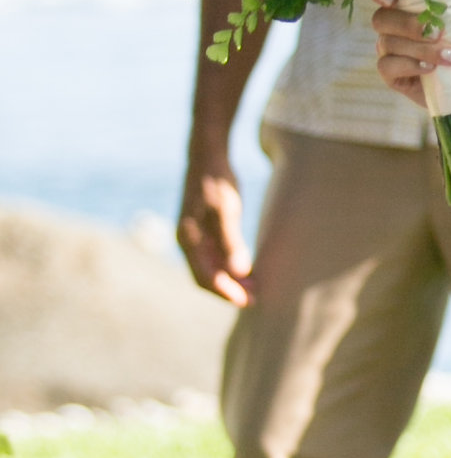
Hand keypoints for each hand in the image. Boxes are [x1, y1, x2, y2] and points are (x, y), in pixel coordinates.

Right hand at [178, 163, 251, 306]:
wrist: (208, 156)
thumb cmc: (217, 181)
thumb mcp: (226, 211)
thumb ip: (231, 242)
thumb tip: (238, 272)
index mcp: (188, 241)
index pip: (205, 278)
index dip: (226, 293)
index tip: (249, 301)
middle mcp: (188, 242)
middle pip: (207, 277)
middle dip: (230, 290)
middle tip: (256, 298)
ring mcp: (194, 236)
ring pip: (211, 268)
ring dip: (232, 280)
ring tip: (256, 287)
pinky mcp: (203, 229)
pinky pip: (215, 256)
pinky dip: (230, 266)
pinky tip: (248, 268)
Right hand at [369, 0, 450, 105]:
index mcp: (410, 0)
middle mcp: (395, 22)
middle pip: (381, 17)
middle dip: (409, 25)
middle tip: (440, 33)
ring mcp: (391, 49)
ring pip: (387, 43)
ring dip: (420, 49)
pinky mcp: (393, 74)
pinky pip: (387, 67)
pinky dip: (410, 66)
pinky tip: (431, 68)